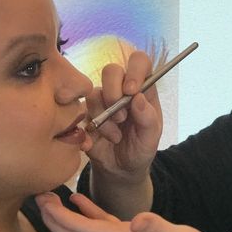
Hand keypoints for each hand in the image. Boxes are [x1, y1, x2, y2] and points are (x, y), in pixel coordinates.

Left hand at [36, 192, 222, 231]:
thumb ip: (158, 228)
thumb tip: (138, 220)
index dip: (61, 219)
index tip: (42, 203)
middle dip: (53, 220)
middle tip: (35, 197)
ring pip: (83, 231)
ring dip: (63, 217)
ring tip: (48, 198)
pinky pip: (100, 225)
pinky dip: (85, 213)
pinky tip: (78, 199)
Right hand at [85, 50, 162, 183]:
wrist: (121, 169)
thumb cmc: (140, 147)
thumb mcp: (151, 138)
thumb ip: (148, 118)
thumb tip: (138, 98)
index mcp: (141, 89)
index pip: (139, 61)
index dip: (134, 70)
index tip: (131, 90)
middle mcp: (120, 90)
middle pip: (111, 70)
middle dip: (114, 93)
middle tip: (122, 117)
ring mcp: (101, 101)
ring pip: (94, 93)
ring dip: (104, 118)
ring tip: (115, 137)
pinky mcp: (85, 114)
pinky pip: (80, 114)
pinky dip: (89, 131)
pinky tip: (95, 143)